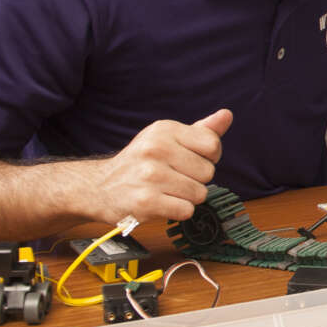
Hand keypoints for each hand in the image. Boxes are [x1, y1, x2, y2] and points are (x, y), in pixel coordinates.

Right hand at [86, 109, 231, 223]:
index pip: (212, 144)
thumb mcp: (167, 139)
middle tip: (173, 177)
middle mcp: (156, 149)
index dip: (209, 157)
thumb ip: (200, 130)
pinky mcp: (147, 202)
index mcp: (164, 130)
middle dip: (196, 179)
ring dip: (187, 197)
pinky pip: (186, 210)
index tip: (191, 160)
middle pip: (208, 172)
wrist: (99, 187)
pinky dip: (178, 211)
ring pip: (199, 193)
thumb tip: (226, 115)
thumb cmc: (141, 162)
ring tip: (166, 190)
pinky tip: (161, 203)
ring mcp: (150, 176)